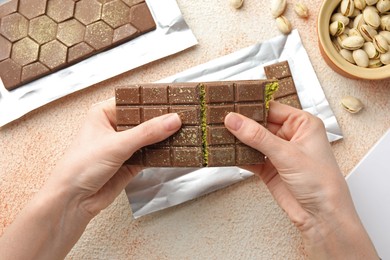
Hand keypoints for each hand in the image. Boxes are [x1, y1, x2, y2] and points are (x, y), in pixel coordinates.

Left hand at [49, 98, 181, 217]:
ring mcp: (124, 146)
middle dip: (162, 120)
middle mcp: (115, 128)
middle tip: (183, 116)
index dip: (153, 101)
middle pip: (145, 120)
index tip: (173, 101)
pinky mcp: (131, 162)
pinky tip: (174, 149)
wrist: (73, 201)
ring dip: (164, 137)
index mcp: (104, 114)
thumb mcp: (116, 145)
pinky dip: (162, 153)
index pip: (134, 102)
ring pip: (150, 137)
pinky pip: (152, 154)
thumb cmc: (78, 168)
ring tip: (184, 130)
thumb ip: (147, 132)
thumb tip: (171, 120)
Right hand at [224, 101, 377, 258]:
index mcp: (303, 124)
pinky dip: (238, 156)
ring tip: (219, 133)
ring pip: (252, 141)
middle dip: (241, 124)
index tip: (232, 105)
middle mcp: (290, 136)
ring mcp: (278, 153)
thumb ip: (258, 137)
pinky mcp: (269, 168)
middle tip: (221, 119)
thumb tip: (235, 120)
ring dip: (238, 140)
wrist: (321, 217)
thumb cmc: (322, 183)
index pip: (272, 108)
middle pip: (259, 124)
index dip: (252, 106)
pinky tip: (226, 153)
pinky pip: (249, 158)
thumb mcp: (287, 154)